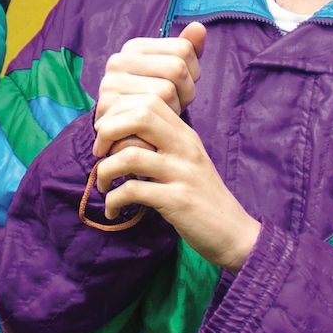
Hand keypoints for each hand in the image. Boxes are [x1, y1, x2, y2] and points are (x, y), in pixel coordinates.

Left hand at [90, 96, 261, 269]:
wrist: (233, 233)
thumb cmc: (202, 198)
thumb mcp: (187, 162)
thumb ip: (161, 145)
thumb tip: (118, 136)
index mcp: (186, 135)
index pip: (150, 100)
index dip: (119, 111)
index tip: (106, 133)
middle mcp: (185, 148)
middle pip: (139, 116)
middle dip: (108, 131)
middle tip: (99, 153)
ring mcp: (182, 173)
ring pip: (129, 155)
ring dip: (105, 170)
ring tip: (104, 185)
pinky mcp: (177, 201)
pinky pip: (132, 190)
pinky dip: (114, 200)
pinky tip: (114, 210)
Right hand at [97, 22, 206, 121]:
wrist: (124, 137)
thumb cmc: (154, 103)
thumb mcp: (174, 76)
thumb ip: (187, 51)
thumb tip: (199, 27)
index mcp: (134, 48)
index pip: (184, 49)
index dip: (193, 73)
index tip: (182, 88)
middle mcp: (118, 61)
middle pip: (176, 68)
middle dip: (186, 93)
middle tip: (175, 106)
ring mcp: (110, 85)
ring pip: (166, 91)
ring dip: (173, 110)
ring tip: (162, 116)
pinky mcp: (108, 110)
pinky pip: (152, 113)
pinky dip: (159, 123)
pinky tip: (154, 129)